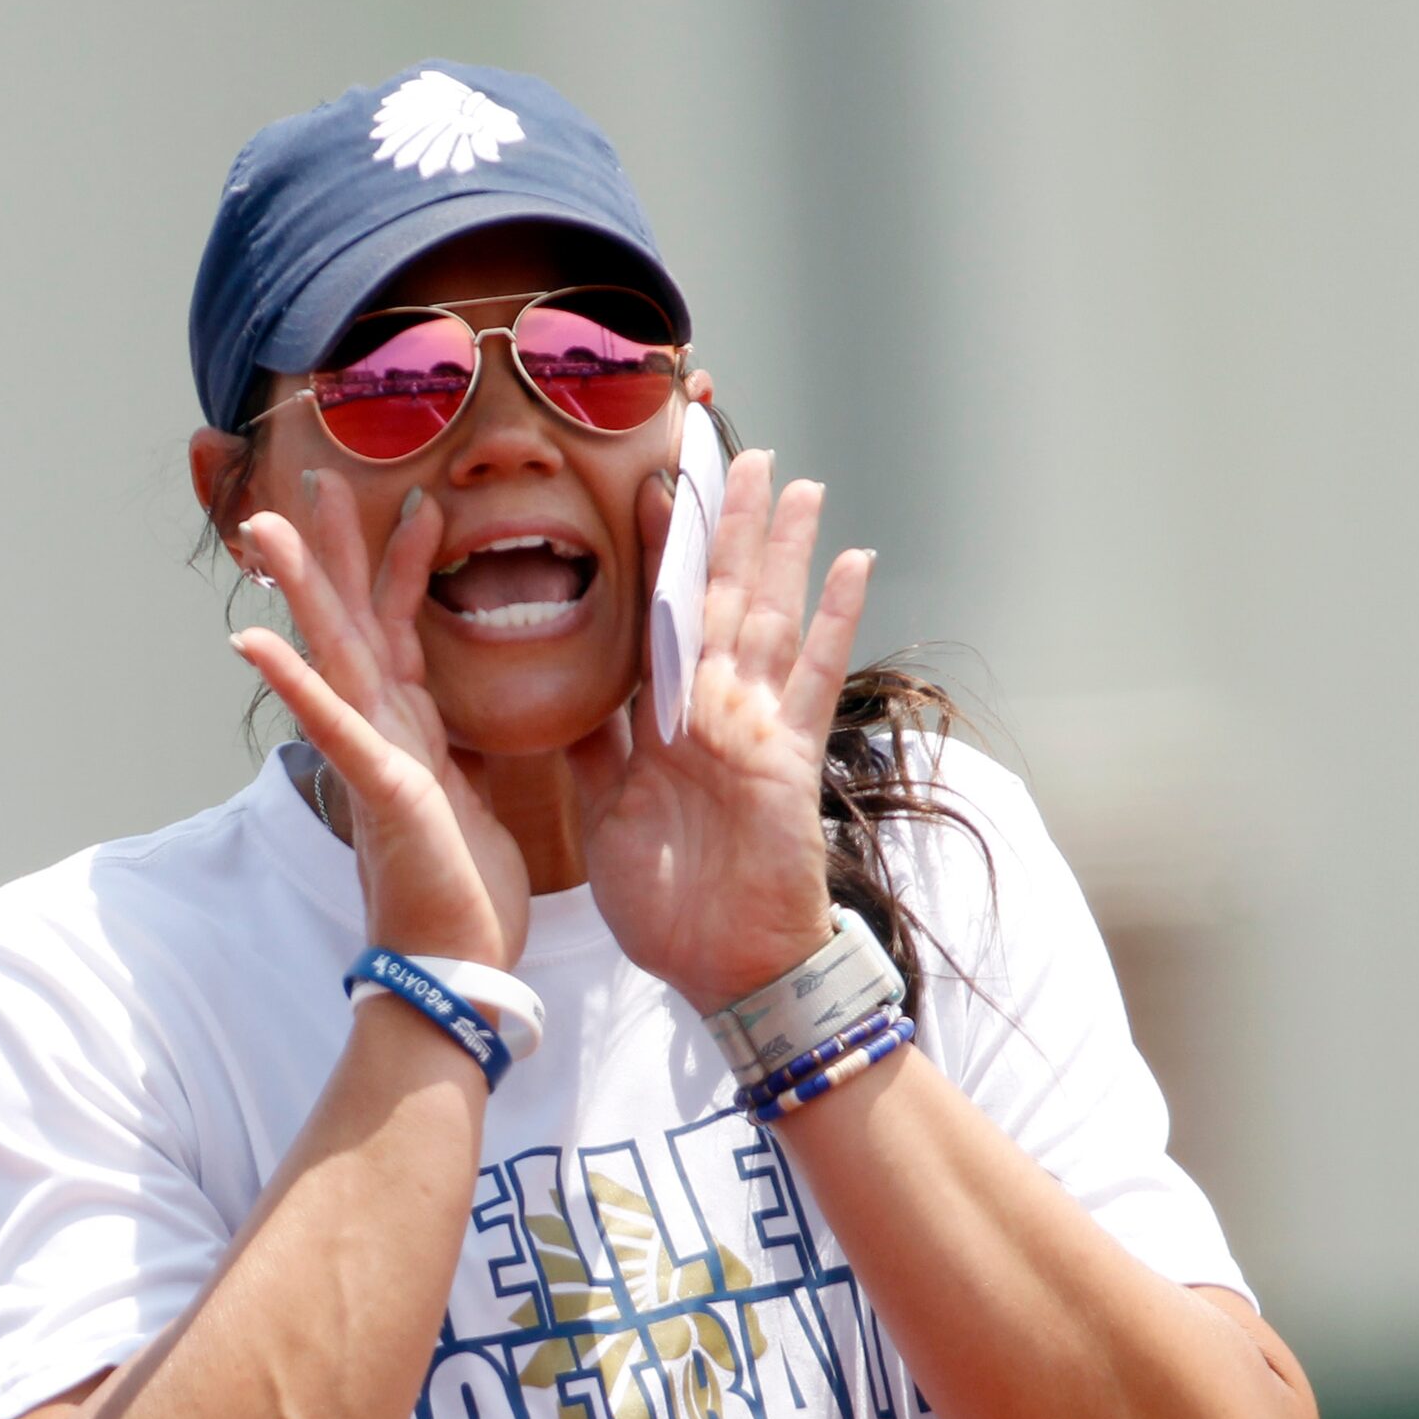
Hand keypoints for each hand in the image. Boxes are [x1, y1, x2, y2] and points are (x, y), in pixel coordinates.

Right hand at [231, 473, 529, 970]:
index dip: (402, 567)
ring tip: (265, 529)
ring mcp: (374, 759)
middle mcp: (382, 735)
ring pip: (333, 657)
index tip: (415, 504)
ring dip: (300, 591)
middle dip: (336, 549)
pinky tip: (254, 642)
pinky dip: (295, 684)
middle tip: (314, 474)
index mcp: (410, 734)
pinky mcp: (381, 791)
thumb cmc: (467, 900)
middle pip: (353, 623)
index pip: (399, 632)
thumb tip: (468, 731)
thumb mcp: (477, 806)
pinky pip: (334, 728)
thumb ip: (462, 758)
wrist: (454, 972)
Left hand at [570, 449, 872, 1013]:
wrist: (726, 971)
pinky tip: (855, 562)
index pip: (654, 619)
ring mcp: (756, 729)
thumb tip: (563, 702)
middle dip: (723, 526)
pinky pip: (818, 679)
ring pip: (767, 618)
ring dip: (780, 551)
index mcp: (660, 722)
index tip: (647, 484)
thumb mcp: (605, 819)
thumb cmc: (668, 906)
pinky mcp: (792, 757)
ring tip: (795, 480)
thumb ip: (593, 755)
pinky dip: (836, 623)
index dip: (652, 556)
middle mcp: (710, 712)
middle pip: (717, 599)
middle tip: (733, 447)